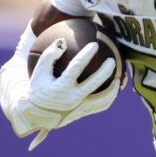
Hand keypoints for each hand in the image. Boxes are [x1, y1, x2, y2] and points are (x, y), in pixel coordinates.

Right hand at [0, 37, 117, 148]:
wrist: (36, 115)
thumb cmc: (38, 89)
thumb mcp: (39, 72)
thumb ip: (49, 56)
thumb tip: (62, 41)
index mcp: (61, 87)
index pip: (76, 68)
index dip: (86, 55)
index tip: (94, 44)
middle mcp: (72, 98)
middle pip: (94, 84)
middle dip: (106, 71)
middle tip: (112, 60)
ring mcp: (79, 108)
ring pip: (103, 99)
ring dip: (113, 89)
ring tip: (119, 78)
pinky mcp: (83, 113)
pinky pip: (101, 106)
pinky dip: (109, 98)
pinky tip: (113, 89)